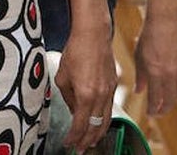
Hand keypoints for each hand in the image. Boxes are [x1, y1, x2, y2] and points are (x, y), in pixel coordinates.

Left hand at [54, 26, 117, 152]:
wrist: (93, 34)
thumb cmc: (76, 51)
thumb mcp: (63, 76)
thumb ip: (68, 97)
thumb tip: (74, 109)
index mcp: (86, 95)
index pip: (80, 125)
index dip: (73, 137)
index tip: (68, 143)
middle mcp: (101, 95)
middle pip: (96, 126)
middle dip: (87, 140)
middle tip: (80, 149)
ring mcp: (110, 90)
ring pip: (106, 119)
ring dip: (98, 133)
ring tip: (91, 141)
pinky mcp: (114, 83)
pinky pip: (110, 107)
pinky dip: (104, 118)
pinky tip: (99, 121)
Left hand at [134, 14, 176, 115]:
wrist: (165, 20)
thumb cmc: (150, 36)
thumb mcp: (139, 57)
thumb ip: (140, 77)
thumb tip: (139, 91)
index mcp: (156, 73)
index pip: (155, 100)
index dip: (152, 110)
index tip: (150, 113)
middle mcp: (171, 74)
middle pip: (170, 100)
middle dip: (163, 109)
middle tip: (158, 112)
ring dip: (173, 99)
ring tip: (167, 100)